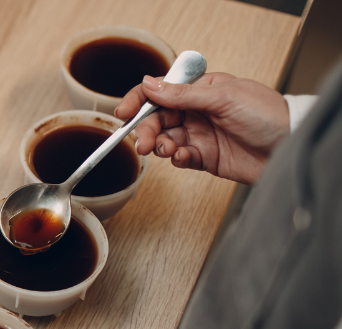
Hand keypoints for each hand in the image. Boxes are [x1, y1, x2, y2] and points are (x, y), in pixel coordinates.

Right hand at [114, 72, 289, 184]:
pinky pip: (180, 158)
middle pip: (159, 119)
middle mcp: (198, 112)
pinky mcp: (205, 158)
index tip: (124, 113)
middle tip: (145, 143)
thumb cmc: (267, 115)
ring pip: (166, 140)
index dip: (140, 101)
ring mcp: (201, 135)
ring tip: (168, 150)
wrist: (289, 147)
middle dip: (148, 130)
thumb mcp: (222, 98)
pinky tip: (184, 157)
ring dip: (162, 146)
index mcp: (201, 91)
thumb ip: (182, 95)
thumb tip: (149, 84)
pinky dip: (177, 159)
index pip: (162, 92)